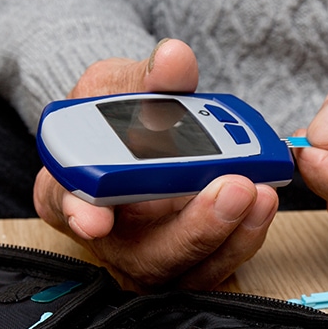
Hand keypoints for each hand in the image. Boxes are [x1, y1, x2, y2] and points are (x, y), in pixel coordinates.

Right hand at [34, 39, 277, 290]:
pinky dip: (243, 238)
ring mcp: (154, 253)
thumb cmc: (124, 116)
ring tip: (260, 194)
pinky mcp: (191, 258)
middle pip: (143, 253)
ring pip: (188, 269)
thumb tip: (174, 60)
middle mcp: (114, 235)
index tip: (94, 217)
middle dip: (191, 228)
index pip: (65, 205)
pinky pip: (218, 263)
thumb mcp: (124, 85)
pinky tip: (263, 205)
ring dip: (229, 236)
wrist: (148, 138)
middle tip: (231, 188)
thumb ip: (146, 78)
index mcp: (75, 187)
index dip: (78, 213)